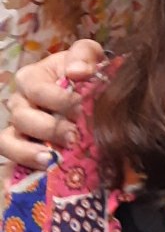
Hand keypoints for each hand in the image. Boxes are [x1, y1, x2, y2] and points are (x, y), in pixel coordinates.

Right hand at [0, 41, 104, 169]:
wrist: (89, 91)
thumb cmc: (83, 71)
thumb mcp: (86, 55)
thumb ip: (83, 55)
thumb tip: (77, 72)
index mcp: (30, 79)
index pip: (36, 90)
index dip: (58, 100)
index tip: (80, 107)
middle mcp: (19, 104)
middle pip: (22, 118)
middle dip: (48, 129)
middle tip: (73, 136)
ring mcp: (18, 129)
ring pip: (8, 142)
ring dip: (28, 152)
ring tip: (50, 160)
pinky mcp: (23, 150)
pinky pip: (12, 162)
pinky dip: (22, 168)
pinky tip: (38, 176)